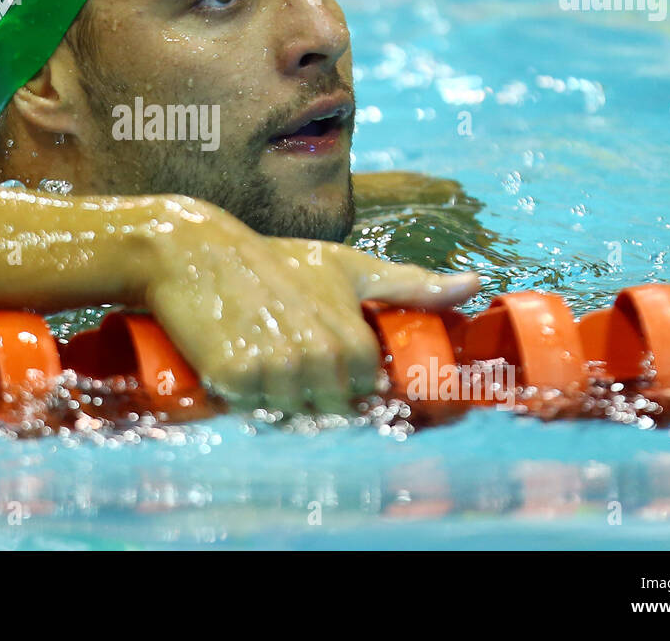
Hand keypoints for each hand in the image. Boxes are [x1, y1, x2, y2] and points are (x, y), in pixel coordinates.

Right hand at [143, 197, 480, 413]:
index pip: (364, 395)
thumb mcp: (346, 267)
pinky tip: (239, 368)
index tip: (325, 367)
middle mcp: (317, 361)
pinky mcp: (233, 380)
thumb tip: (472, 284)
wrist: (196, 252)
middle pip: (327, 413)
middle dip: (311, 396)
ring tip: (263, 360)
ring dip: (278, 401)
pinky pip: (250, 411)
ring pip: (288, 417)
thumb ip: (409, 284)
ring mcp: (275, 374)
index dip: (348, 385)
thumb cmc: (276, 261)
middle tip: (287, 357)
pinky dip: (245, 399)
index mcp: (350, 341)